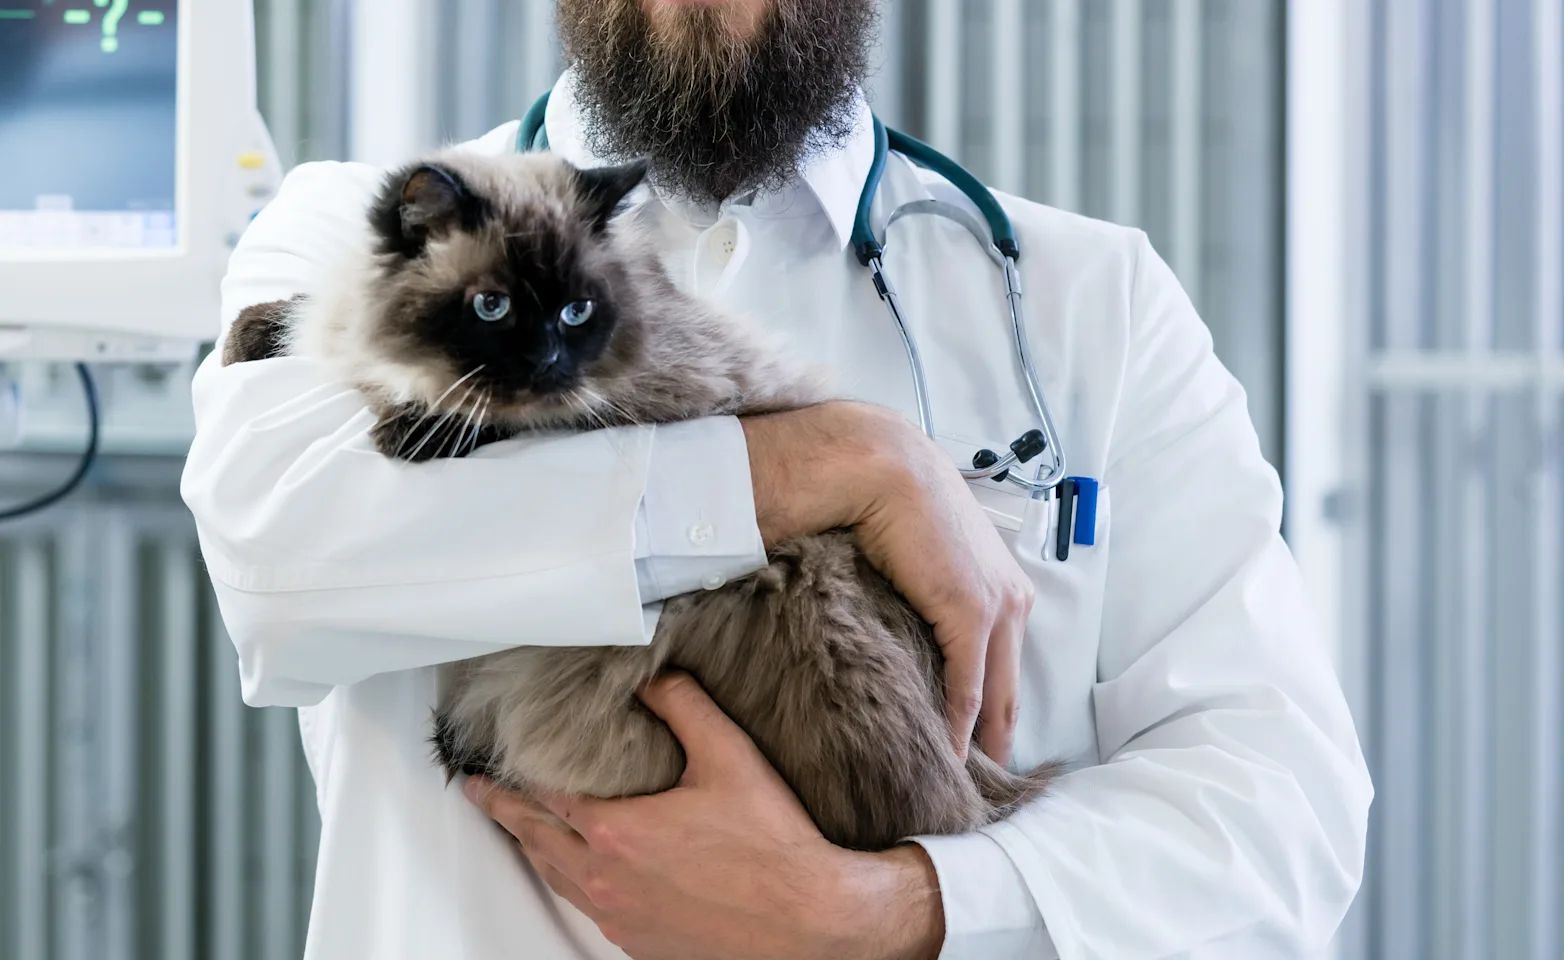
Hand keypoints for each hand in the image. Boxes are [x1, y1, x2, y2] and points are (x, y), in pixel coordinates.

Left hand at [465, 672, 943, 959]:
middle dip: (501, 811)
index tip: (491, 763)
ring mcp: (619, 915)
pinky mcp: (639, 941)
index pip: (544, 795)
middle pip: (534, 838)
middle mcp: (605, 877)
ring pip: (555, 877)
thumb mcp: (729, 757)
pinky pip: (586, 906)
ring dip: (529, 847)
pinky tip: (577, 872)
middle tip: (477, 793)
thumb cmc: (773, 847)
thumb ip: (684, 706)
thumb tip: (653, 677)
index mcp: (616, 830)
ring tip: (517, 828)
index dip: (514, 775)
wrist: (808, 920)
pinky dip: (567, 881)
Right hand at [742, 402, 1033, 762]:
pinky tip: (946, 755)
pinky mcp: (971, 615)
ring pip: (995, 694)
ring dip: (979, 741)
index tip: (980, 746)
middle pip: (1011, 688)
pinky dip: (957, 725)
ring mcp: (997, 609)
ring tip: (960, 783)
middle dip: (998, 736)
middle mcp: (1012, 600)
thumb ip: (929, 594)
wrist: (886, 470)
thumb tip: (908, 628)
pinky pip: (967, 686)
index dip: (995, 708)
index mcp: (1005, 587)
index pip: (1007, 664)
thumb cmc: (895, 505)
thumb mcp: (925, 559)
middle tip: (980, 783)